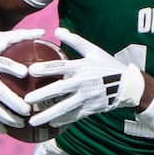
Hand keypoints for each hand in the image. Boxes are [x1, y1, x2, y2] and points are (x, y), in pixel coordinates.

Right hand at [0, 28, 45, 132]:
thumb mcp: (0, 38)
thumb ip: (21, 36)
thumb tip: (44, 31)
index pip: (1, 63)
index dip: (11, 67)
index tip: (24, 73)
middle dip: (11, 101)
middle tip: (27, 110)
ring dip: (4, 115)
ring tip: (20, 123)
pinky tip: (5, 131)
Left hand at [26, 29, 147, 128]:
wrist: (128, 85)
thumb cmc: (107, 65)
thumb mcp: (93, 50)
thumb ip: (74, 41)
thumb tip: (56, 30)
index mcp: (82, 67)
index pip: (61, 66)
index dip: (46, 68)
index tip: (30, 70)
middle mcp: (83, 82)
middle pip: (60, 89)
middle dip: (42, 95)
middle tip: (26, 101)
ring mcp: (87, 97)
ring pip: (65, 107)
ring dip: (48, 114)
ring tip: (33, 121)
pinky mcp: (92, 108)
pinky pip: (75, 116)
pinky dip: (63, 121)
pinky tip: (50, 124)